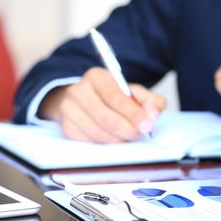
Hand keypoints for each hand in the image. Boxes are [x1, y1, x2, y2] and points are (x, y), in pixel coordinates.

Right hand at [39, 67, 165, 142]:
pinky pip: (90, 141)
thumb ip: (149, 101)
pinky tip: (115, 138)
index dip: (133, 113)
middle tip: (140, 134)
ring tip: (129, 136)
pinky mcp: (67, 127)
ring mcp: (69, 110)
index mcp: (97, 77)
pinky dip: (107, 144)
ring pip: (98, 133)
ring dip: (119, 139)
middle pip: (106, 117)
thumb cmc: (114, 98)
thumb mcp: (134, 93)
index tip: (147, 125)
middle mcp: (78, 91)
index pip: (115, 97)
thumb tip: (153, 114)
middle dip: (127, 129)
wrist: (85, 101)